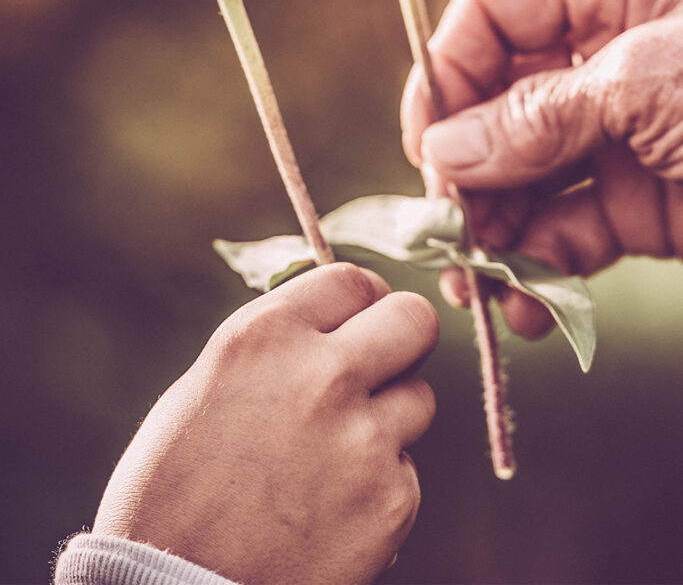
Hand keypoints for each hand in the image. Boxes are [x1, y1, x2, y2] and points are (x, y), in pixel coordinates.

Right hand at [92, 262, 438, 584]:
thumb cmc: (174, 488)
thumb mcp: (209, 385)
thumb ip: (277, 345)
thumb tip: (331, 322)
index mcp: (265, 335)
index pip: (354, 279)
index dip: (363, 301)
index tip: (361, 320)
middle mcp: (322, 375)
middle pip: (414, 319)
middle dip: (403, 339)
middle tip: (384, 365)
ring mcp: (363, 439)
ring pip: (419, 398)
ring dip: (389, 419)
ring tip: (335, 456)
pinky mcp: (391, 501)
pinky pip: (405, 471)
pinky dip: (379, 486)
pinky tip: (331, 511)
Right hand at [401, 0, 682, 337]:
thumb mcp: (657, 80)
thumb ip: (542, 116)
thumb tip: (443, 156)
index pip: (494, 12)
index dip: (447, 71)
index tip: (428, 148)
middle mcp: (612, 54)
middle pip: (500, 102)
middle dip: (465, 169)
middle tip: (442, 237)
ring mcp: (629, 133)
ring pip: (529, 177)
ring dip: (495, 231)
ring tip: (475, 289)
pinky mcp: (652, 205)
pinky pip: (573, 234)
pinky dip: (544, 270)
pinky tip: (527, 306)